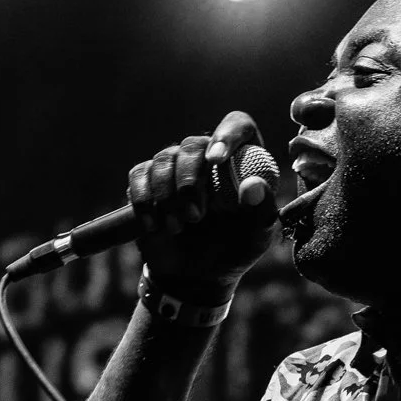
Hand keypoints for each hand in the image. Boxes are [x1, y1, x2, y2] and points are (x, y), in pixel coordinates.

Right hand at [127, 110, 278, 300]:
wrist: (198, 275)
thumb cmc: (235, 248)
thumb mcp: (258, 235)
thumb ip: (261, 209)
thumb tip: (253, 186)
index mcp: (242, 160)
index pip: (238, 126)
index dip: (226, 135)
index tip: (216, 160)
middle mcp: (207, 156)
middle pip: (193, 144)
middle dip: (190, 182)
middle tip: (196, 217)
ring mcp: (175, 166)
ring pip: (163, 159)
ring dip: (168, 196)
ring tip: (179, 227)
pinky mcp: (148, 181)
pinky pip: (139, 175)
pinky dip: (145, 201)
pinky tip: (154, 226)